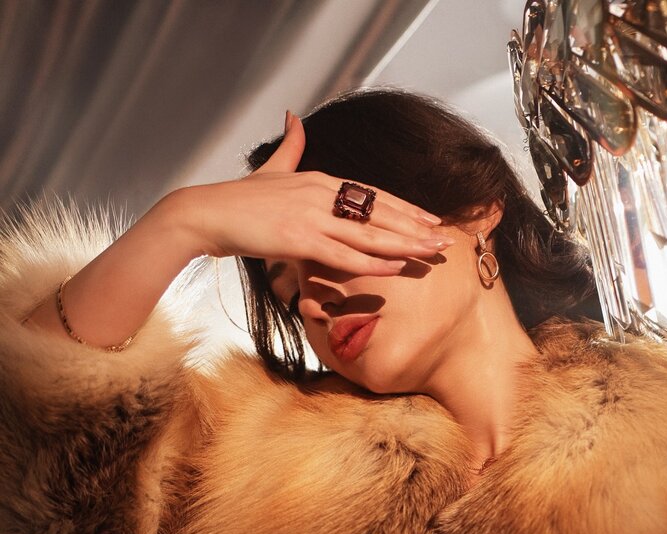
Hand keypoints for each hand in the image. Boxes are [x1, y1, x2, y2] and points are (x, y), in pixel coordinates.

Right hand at [176, 110, 450, 276]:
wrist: (207, 213)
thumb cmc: (239, 199)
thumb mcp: (271, 168)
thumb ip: (291, 146)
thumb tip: (297, 119)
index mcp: (320, 180)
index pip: (374, 195)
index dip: (405, 209)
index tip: (431, 220)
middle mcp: (322, 194)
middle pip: (380, 213)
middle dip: (416, 228)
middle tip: (445, 241)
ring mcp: (312, 216)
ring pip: (369, 234)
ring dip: (405, 246)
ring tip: (432, 255)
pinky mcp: (299, 239)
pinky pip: (344, 254)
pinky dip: (372, 261)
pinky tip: (396, 267)